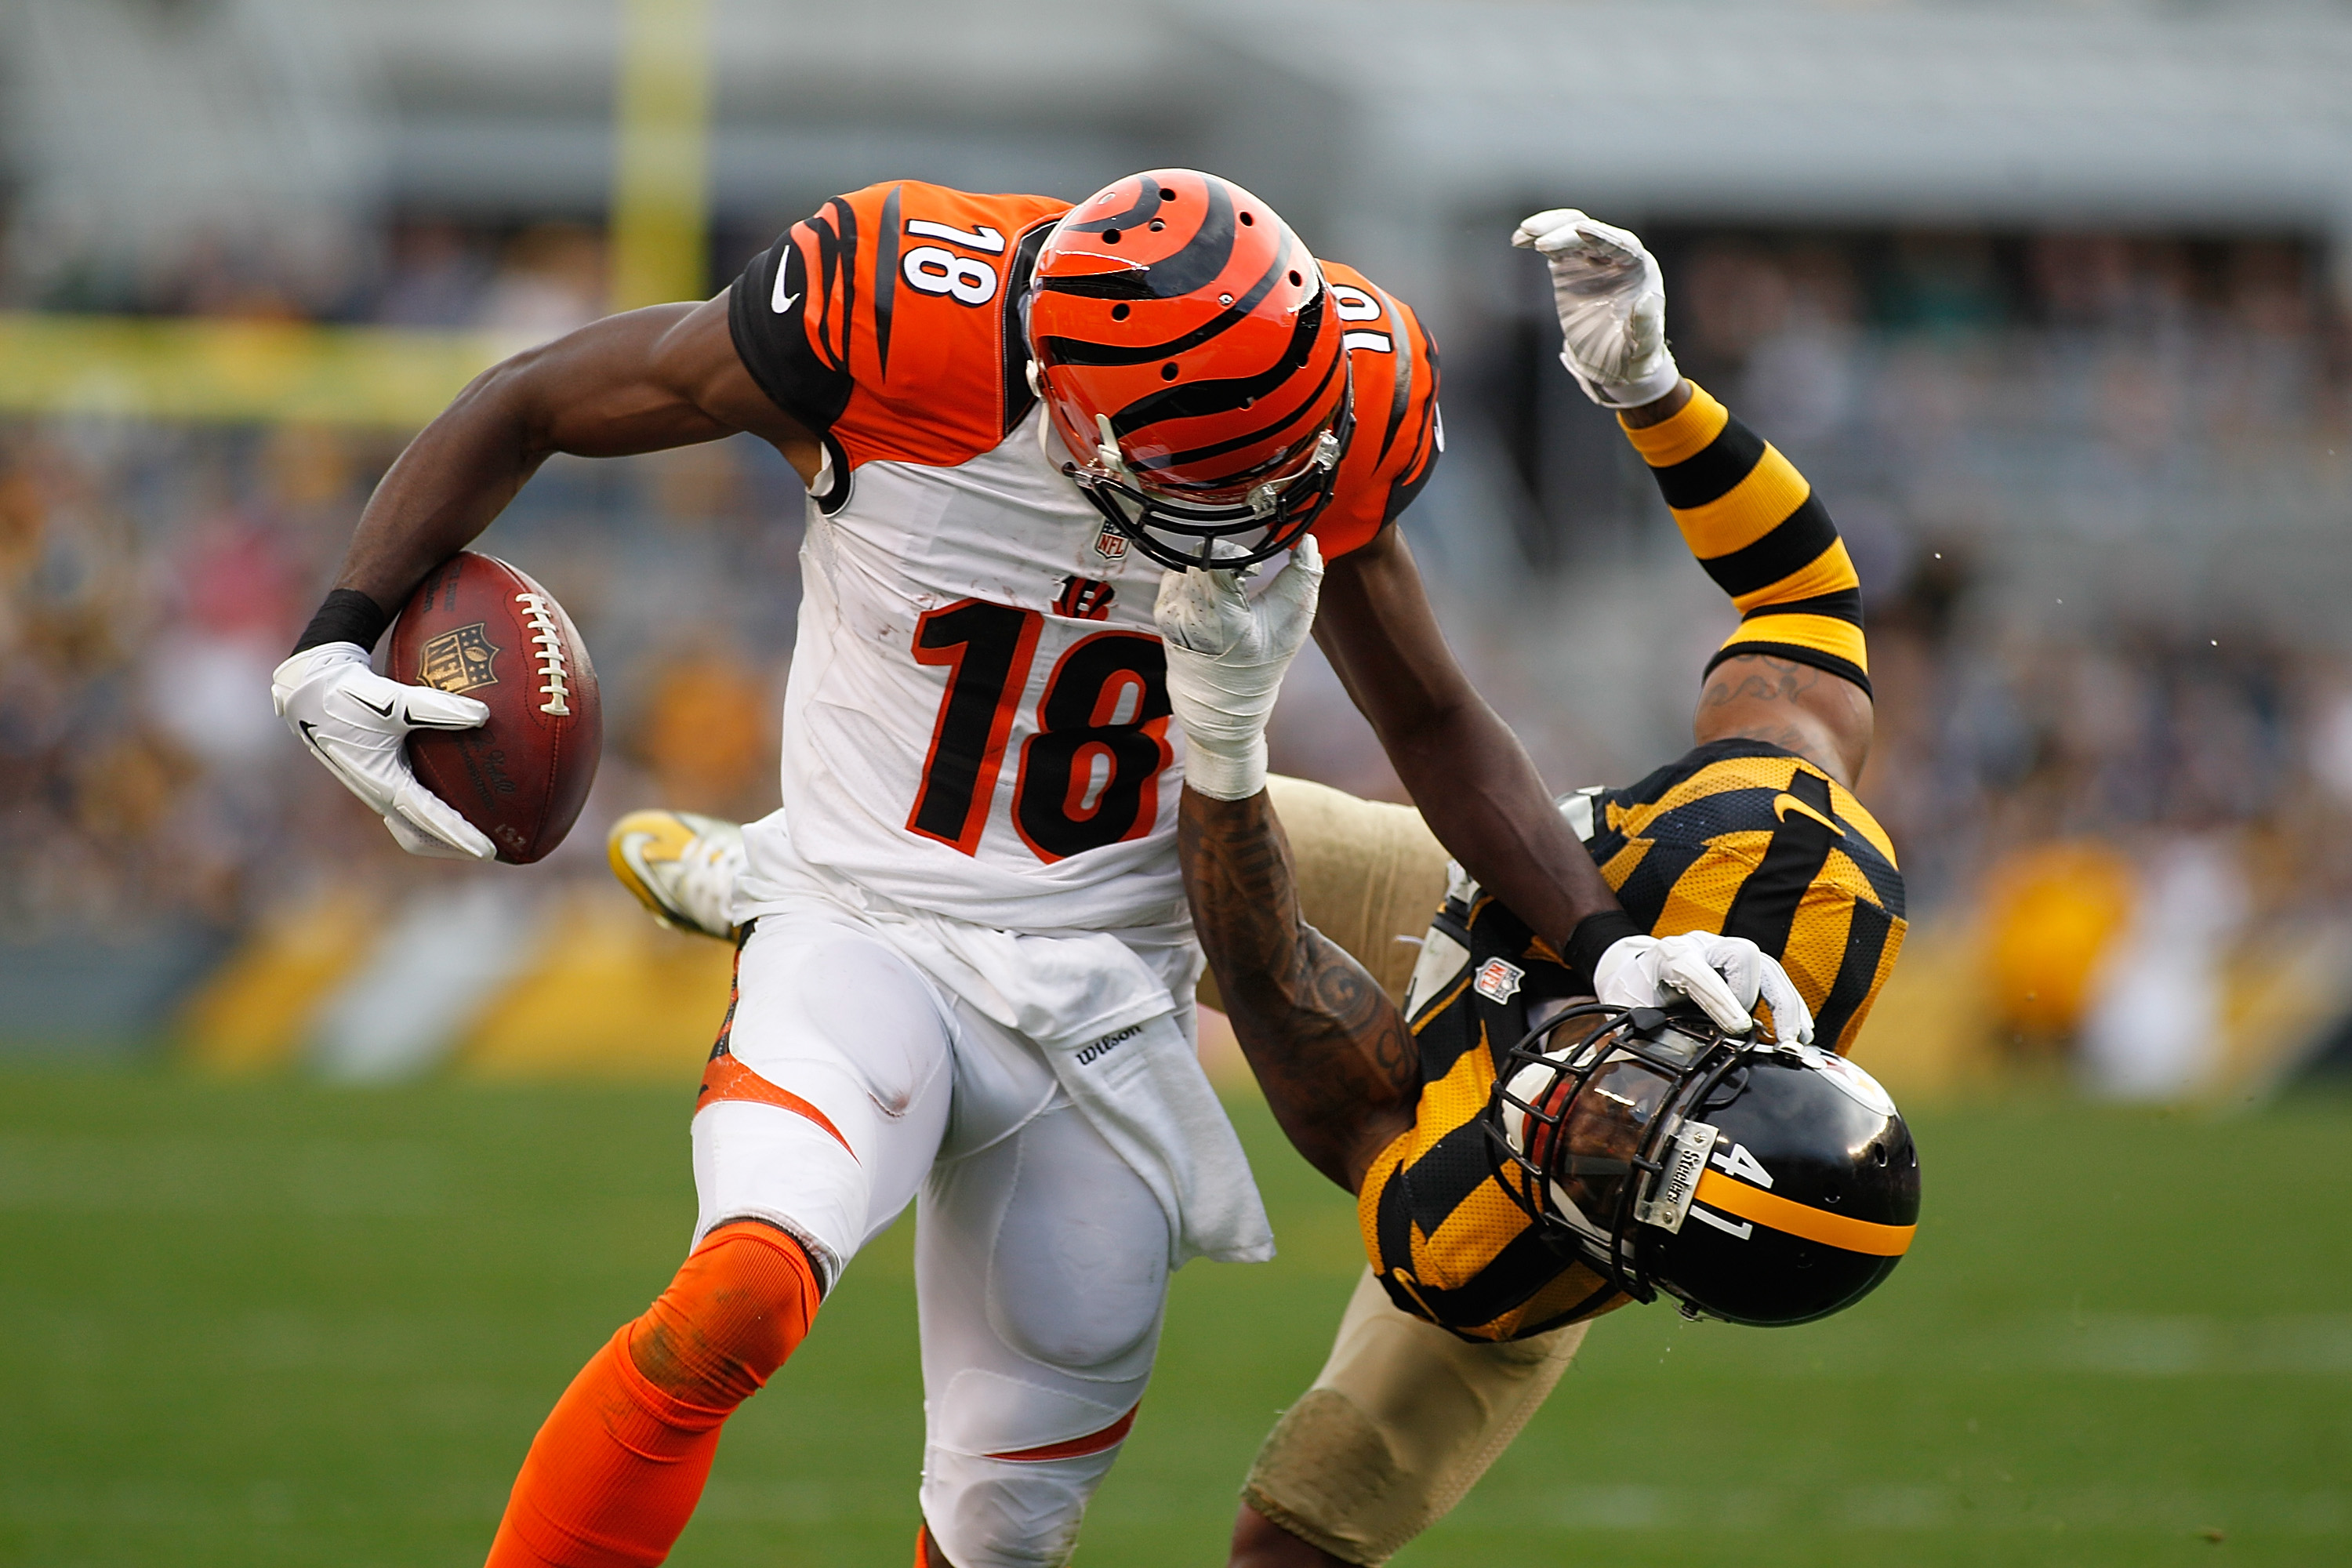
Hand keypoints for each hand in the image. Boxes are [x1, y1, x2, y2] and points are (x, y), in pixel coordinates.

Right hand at [272, 641, 496, 859]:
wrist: (311, 690)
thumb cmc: (350, 695)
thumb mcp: (395, 701)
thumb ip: (438, 709)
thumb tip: (483, 715)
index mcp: (383, 783)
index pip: (429, 819)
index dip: (460, 836)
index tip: (489, 851)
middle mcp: (379, 793)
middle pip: (419, 837)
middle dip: (453, 846)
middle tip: (492, 848)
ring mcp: (376, 788)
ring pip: (411, 827)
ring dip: (442, 834)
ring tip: (477, 832)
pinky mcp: (377, 778)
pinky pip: (408, 808)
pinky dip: (431, 814)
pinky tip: (453, 799)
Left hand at [1154, 536, 1323, 799]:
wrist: (1222, 710)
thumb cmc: (1259, 669)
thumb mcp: (1291, 626)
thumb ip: (1303, 580)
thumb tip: (1310, 542)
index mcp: (1215, 617)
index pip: (1214, 558)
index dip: (1237, 556)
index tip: (1253, 570)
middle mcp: (1183, 613)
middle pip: (1200, 556)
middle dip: (1227, 559)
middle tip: (1246, 577)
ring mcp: (1167, 611)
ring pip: (1188, 562)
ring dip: (1212, 566)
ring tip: (1232, 588)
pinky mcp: (1161, 610)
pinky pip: (1178, 574)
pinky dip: (1198, 576)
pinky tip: (1216, 594)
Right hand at [1511, 209, 1681, 409]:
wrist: (1612, 361)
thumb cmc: (1633, 354)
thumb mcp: (1643, 350)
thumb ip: (1646, 328)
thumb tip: (1645, 301)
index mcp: (1638, 269)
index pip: (1621, 244)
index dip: (1601, 236)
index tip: (1580, 230)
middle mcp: (1615, 257)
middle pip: (1589, 233)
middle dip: (1565, 235)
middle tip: (1542, 246)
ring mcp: (1590, 259)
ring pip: (1569, 229)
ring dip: (1548, 228)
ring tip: (1523, 234)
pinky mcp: (1569, 267)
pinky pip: (1552, 245)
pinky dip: (1535, 239)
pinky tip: (1519, 241)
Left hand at [1594, 931, 1816, 1044]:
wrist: (1636, 970)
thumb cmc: (1634, 994)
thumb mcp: (1630, 1012)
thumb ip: (1645, 1033)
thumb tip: (1660, 1065)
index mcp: (1669, 955)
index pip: (1695, 969)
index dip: (1718, 998)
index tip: (1738, 1028)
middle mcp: (1702, 946)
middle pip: (1743, 954)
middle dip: (1755, 996)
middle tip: (1763, 1036)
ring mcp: (1726, 953)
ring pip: (1767, 967)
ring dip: (1785, 1004)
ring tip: (1795, 1040)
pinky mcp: (1744, 967)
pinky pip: (1774, 980)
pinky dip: (1789, 1006)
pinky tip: (1800, 1032)